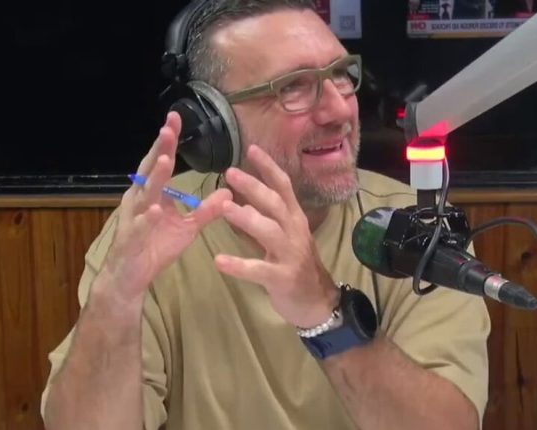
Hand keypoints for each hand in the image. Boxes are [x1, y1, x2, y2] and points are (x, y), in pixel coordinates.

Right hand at [99, 112, 231, 301]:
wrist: (130, 278)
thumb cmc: (154, 248)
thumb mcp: (187, 228)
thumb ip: (206, 210)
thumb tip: (229, 192)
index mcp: (151, 193)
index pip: (161, 162)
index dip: (168, 141)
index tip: (176, 118)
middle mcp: (140, 200)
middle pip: (150, 170)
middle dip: (160, 148)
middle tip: (169, 127)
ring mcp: (134, 219)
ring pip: (144, 195)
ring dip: (155, 177)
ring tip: (166, 160)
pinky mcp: (131, 240)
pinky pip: (140, 227)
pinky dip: (148, 218)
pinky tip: (156, 209)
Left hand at [214, 145, 337, 327]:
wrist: (317, 302)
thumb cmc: (296, 265)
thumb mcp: (286, 236)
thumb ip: (267, 218)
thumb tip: (242, 196)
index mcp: (294, 218)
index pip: (283, 186)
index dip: (268, 167)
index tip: (251, 149)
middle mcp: (294, 231)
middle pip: (275, 203)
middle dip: (253, 187)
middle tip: (230, 172)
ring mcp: (290, 254)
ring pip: (269, 231)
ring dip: (246, 218)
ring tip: (223, 207)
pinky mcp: (282, 277)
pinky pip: (258, 270)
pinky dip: (239, 265)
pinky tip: (219, 261)